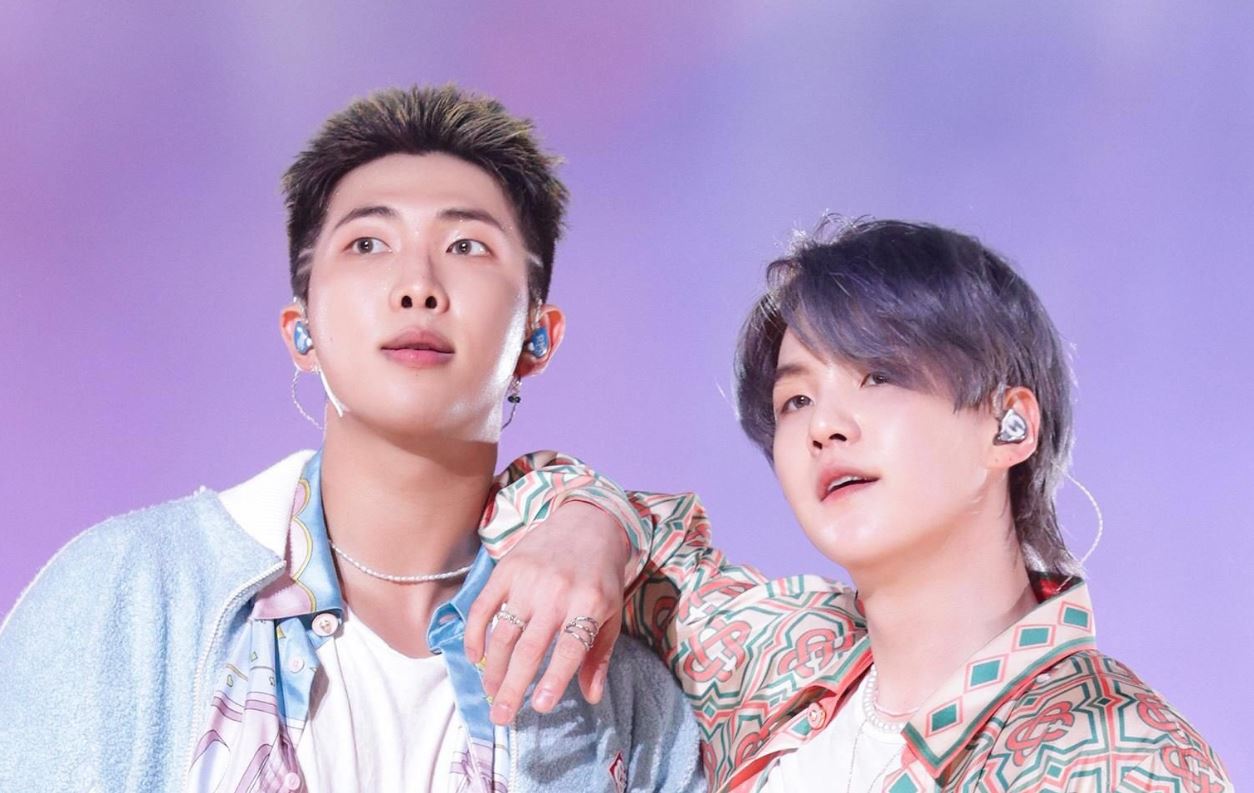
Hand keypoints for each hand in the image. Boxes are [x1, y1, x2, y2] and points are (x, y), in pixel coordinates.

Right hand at [465, 500, 630, 724]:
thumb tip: (591, 697)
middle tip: (502, 716)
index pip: (570, 647)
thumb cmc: (601, 577)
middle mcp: (557, 592)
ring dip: (493, 667)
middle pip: (530, 647)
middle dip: (513, 686)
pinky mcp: (507, 569)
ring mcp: (528, 580)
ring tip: (490, 693)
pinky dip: (475, 634)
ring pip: (504, 632)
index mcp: (589, 603)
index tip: (540, 706)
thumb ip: (598, 655)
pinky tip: (475, 657)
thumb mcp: (610, 613)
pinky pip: (484, 606)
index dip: (554, 678)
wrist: (587, 523)